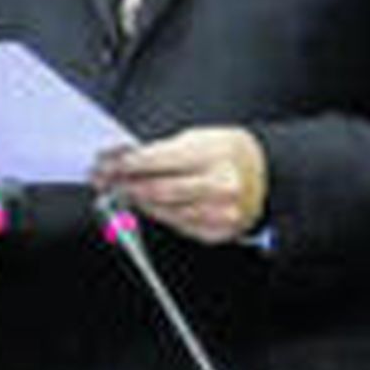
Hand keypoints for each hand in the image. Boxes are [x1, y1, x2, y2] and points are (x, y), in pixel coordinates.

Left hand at [93, 126, 267, 244]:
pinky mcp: (218, 231)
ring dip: (139, 203)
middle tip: (105, 181)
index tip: (105, 164)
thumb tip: (122, 159)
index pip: (156, 161)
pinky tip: (149, 206)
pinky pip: (178, 226)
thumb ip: (162, 151)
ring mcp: (220, 212)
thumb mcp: (198, 138)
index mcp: (213, 154)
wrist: (265, 175)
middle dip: (126, 185)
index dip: (124, 164)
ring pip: (164, 211)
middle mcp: (219, 185)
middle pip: (157, 190)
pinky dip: (160, 215)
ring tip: (124, 192)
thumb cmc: (227, 152)